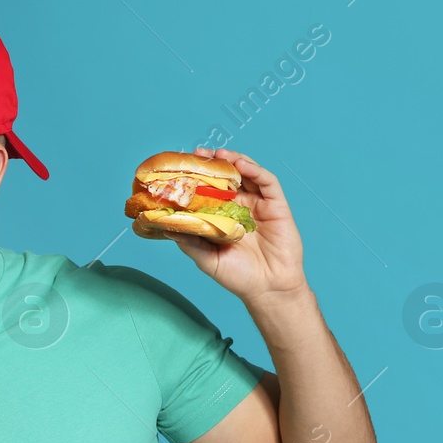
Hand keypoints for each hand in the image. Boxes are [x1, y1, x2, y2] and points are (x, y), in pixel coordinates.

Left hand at [164, 148, 307, 307]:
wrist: (268, 288)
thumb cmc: (238, 277)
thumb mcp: (207, 259)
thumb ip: (190, 242)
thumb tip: (166, 227)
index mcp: (223, 217)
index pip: (209, 191)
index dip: (197, 178)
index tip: (182, 168)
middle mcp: (240, 207)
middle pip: (227, 178)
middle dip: (213, 164)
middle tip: (198, 154)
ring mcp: (259, 205)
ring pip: (247, 174)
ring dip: (233, 160)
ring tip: (218, 154)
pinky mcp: (276, 206)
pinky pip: (267, 182)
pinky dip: (254, 170)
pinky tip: (241, 164)